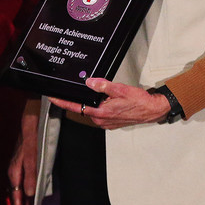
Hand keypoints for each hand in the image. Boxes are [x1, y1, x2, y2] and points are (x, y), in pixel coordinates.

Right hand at [8, 100, 40, 204]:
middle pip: (15, 194)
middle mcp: (14, 167)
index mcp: (16, 167)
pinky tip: (27, 195)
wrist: (31, 111)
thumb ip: (31, 170)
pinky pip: (20, 181)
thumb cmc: (32, 129)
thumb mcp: (33, 149)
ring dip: (20, 203)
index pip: (17, 194)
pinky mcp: (22, 160)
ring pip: (17, 188)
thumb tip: (29, 194)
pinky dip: (23, 191)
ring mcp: (18, 164)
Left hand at [50, 78, 169, 129]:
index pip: (76, 107)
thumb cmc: (139, 102)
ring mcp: (106, 123)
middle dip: (82, 99)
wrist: (151, 110)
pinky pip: (100, 113)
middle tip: (84, 88)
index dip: (62, 102)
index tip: (52, 98)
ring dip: (93, 102)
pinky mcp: (111, 123)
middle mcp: (101, 120)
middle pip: (83, 108)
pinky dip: (100, 106)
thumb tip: (90, 82)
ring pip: (92, 110)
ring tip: (103, 94)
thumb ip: (103, 85)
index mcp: (101, 113)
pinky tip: (107, 99)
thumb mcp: (120, 89)